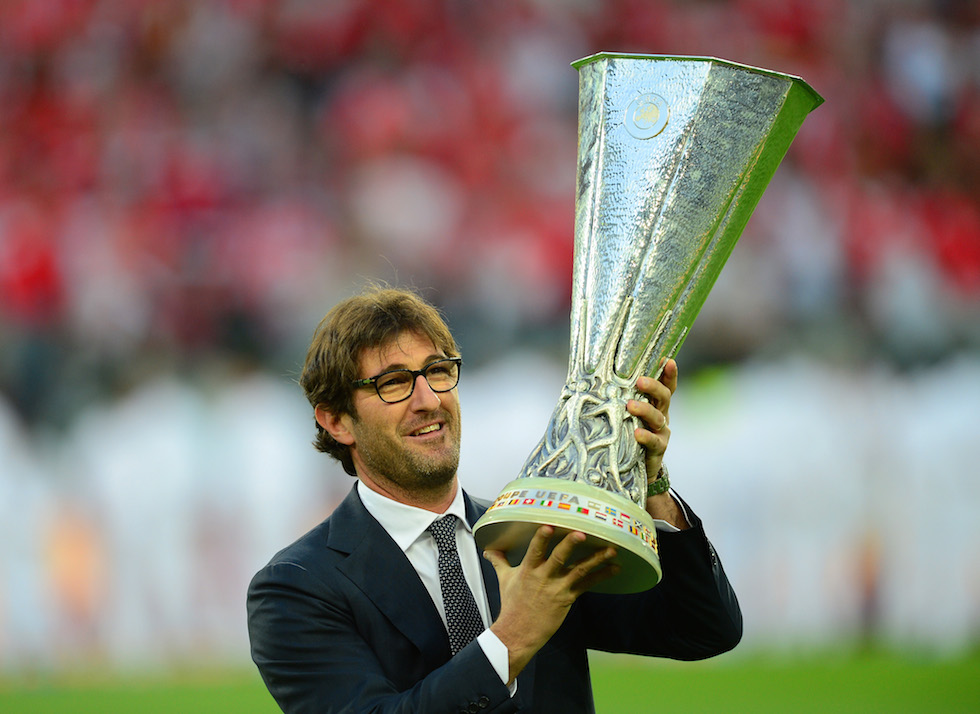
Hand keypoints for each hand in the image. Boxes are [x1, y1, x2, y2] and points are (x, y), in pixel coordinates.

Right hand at [485, 526, 618, 682]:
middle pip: (559, 558)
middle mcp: (544, 577)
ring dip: (596, 560)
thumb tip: (489, 550)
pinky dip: (601, 575)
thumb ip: (500, 561)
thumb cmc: (512, 604)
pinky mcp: (568, 598)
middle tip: (582, 533)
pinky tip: (615, 568)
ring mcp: (558, 588)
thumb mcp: (504, 580)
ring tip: (611, 549)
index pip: (535, 551)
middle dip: (570, 545)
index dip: (542, 539)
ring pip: (579, 571)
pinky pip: (587, 585)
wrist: (519, 632)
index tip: (549, 526)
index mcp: (528, 570)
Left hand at [628, 358, 676, 477]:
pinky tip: (637, 433)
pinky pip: (654, 441)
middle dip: (654, 386)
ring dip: (645, 410)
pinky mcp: (658, 449)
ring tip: (630, 406)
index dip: (669, 374)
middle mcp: (661, 415)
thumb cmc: (627, 434)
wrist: (637, 468)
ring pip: (658, 417)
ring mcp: (661, 432)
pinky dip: (646, 437)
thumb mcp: (625, 415)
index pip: (665, 386)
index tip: (668, 360)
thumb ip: (618, 399)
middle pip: (664, 397)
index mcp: (654, 404)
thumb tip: (589, 379)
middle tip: (640, 381)